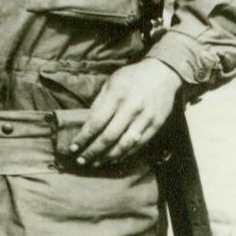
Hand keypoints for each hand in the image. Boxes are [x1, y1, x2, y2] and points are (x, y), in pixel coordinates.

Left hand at [68, 59, 182, 166]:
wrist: (162, 73)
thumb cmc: (131, 78)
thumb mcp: (110, 83)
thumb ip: (98, 103)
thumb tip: (87, 125)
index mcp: (117, 95)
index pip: (96, 122)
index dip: (83, 138)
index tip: (73, 148)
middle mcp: (132, 108)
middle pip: (109, 137)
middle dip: (92, 151)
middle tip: (81, 161)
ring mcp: (146, 118)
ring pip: (124, 144)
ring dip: (108, 157)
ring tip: (95, 163)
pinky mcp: (156, 125)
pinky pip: (138, 145)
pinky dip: (124, 154)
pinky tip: (113, 158)